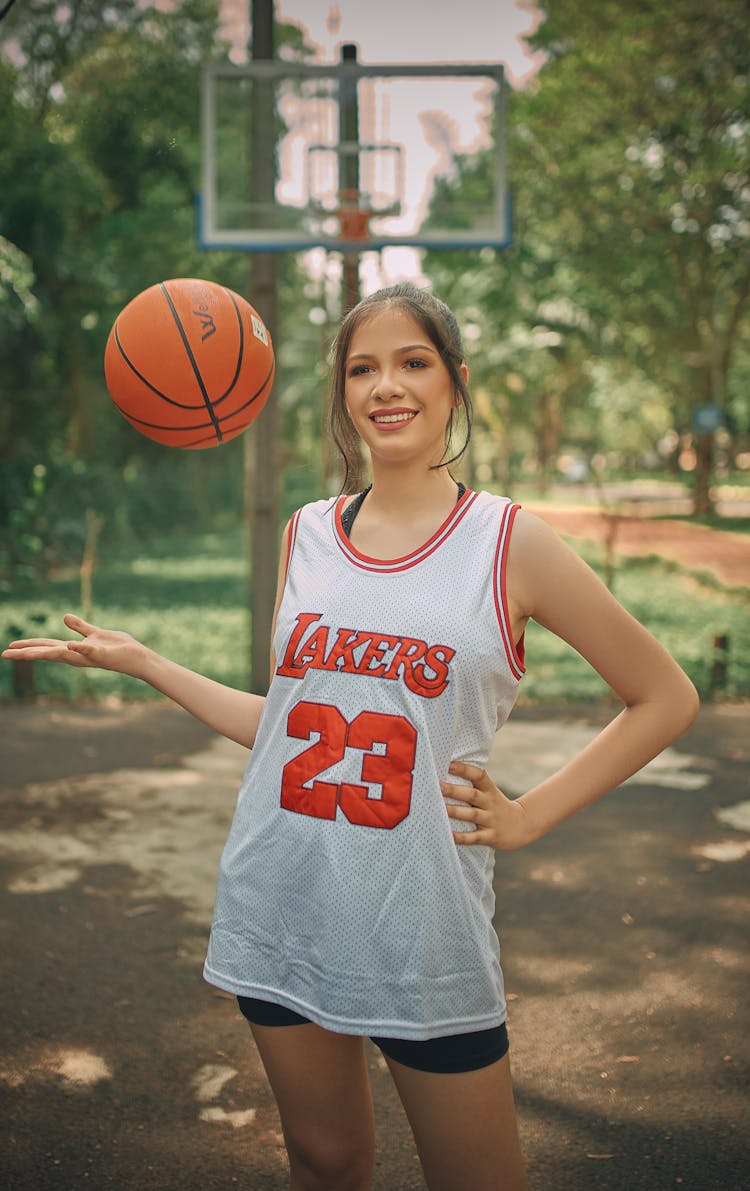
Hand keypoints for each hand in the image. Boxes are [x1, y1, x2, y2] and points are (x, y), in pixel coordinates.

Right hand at [2, 613, 146, 676]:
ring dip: (44, 652)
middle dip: (27, 654)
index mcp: (74, 649)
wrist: (138, 657)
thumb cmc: (118, 647)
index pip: (47, 647)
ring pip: (63, 654)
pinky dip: (80, 647)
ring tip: (24, 652)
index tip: (9, 649)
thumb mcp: (95, 633)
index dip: (28, 647)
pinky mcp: (103, 654)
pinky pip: (90, 650)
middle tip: (5, 655)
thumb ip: (80, 627)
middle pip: (48, 653)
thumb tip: (64, 616)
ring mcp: (89, 656)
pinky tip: (69, 644)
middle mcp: (78, 655)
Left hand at [441, 761, 533, 850]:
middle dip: (454, 790)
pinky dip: (462, 837)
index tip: (449, 764)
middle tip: (438, 785)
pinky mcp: (491, 836)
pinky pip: (474, 837)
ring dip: (455, 811)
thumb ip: (472, 784)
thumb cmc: (497, 806)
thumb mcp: (490, 792)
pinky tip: (449, 835)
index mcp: (489, 790)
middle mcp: (490, 803)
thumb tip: (446, 771)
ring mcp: (491, 820)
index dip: (464, 769)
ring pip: (471, 815)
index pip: (479, 775)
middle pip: (472, 795)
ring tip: (438, 808)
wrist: (522, 825)